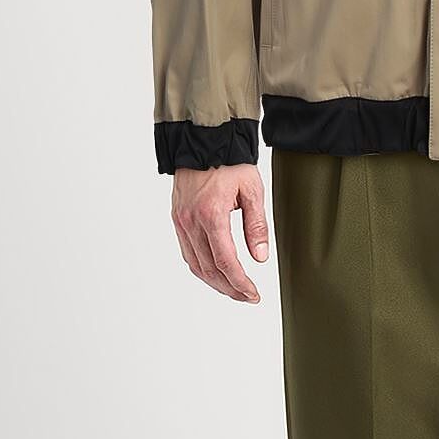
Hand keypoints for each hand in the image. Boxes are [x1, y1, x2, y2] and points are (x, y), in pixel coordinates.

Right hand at [170, 163, 269, 302]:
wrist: (204, 142)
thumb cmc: (231, 163)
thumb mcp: (252, 191)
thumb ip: (256, 226)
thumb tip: (260, 258)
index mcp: (211, 214)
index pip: (226, 262)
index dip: (240, 283)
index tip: (253, 294)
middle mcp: (191, 221)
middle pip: (209, 269)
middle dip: (230, 288)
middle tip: (248, 296)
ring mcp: (181, 221)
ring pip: (195, 264)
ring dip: (215, 282)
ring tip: (234, 289)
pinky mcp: (177, 219)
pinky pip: (187, 252)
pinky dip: (201, 268)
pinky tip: (215, 273)